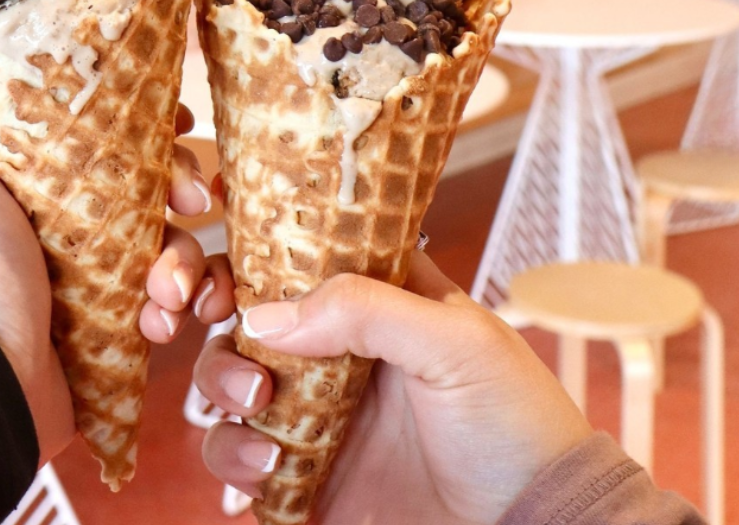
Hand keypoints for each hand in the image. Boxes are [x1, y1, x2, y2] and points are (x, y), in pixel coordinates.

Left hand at [0, 53, 234, 463]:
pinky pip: (168, 299)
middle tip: (191, 199)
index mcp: (26, 176)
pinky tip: (160, 319)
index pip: (102, 130)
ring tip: (168, 287)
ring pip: (168, 242)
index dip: (144, 122)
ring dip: (183, 257)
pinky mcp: (113, 324)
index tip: (177, 122)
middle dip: (181, 186)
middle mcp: (60, 220)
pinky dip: (175, 305)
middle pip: (147, 182)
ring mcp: (90, 276)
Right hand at [195, 250, 593, 524]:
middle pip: (245, 327)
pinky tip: (270, 471)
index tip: (222, 283)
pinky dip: (236, 463)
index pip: (294, 261)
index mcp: (371, 303)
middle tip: (254, 380)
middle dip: (224, 346)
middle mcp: (334, 354)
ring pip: (230, 391)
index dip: (247, 262)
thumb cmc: (516, 424)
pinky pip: (239, 461)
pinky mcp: (304, 476)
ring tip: (266, 433)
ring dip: (225, 402)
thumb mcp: (457, 343)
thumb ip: (367, 310)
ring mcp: (315, 417)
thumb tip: (266, 316)